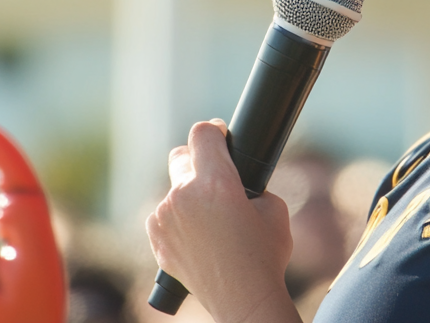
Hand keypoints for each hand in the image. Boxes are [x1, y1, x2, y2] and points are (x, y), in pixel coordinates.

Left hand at [146, 120, 299, 322]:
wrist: (243, 299)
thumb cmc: (264, 255)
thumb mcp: (273, 207)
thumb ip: (251, 183)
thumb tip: (239, 177)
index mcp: (215, 183)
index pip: (202, 134)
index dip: (215, 131)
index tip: (221, 137)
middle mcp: (183, 197)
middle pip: (181, 156)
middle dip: (198, 160)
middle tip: (216, 177)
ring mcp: (165, 218)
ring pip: (172, 188)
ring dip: (188, 193)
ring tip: (211, 217)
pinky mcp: (156, 238)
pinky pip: (164, 214)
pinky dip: (178, 217)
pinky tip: (198, 234)